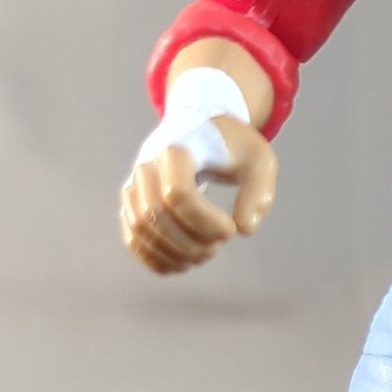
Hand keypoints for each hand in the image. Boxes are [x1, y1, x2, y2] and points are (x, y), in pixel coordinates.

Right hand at [119, 116, 277, 275]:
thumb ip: (260, 193)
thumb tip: (244, 229)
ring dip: (174, 253)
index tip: (231, 230)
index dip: (205, 222)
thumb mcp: (259, 159)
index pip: (177, 194)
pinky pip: (132, 238)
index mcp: (177, 148)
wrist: (198, 127)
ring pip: (140, 229)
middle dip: (190, 241)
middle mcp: (147, 164)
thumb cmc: (231, 145)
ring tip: (205, 255)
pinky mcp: (131, 203)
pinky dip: (155, 259)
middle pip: (155, 214)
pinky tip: (183, 264)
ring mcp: (134, 184)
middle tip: (218, 246)